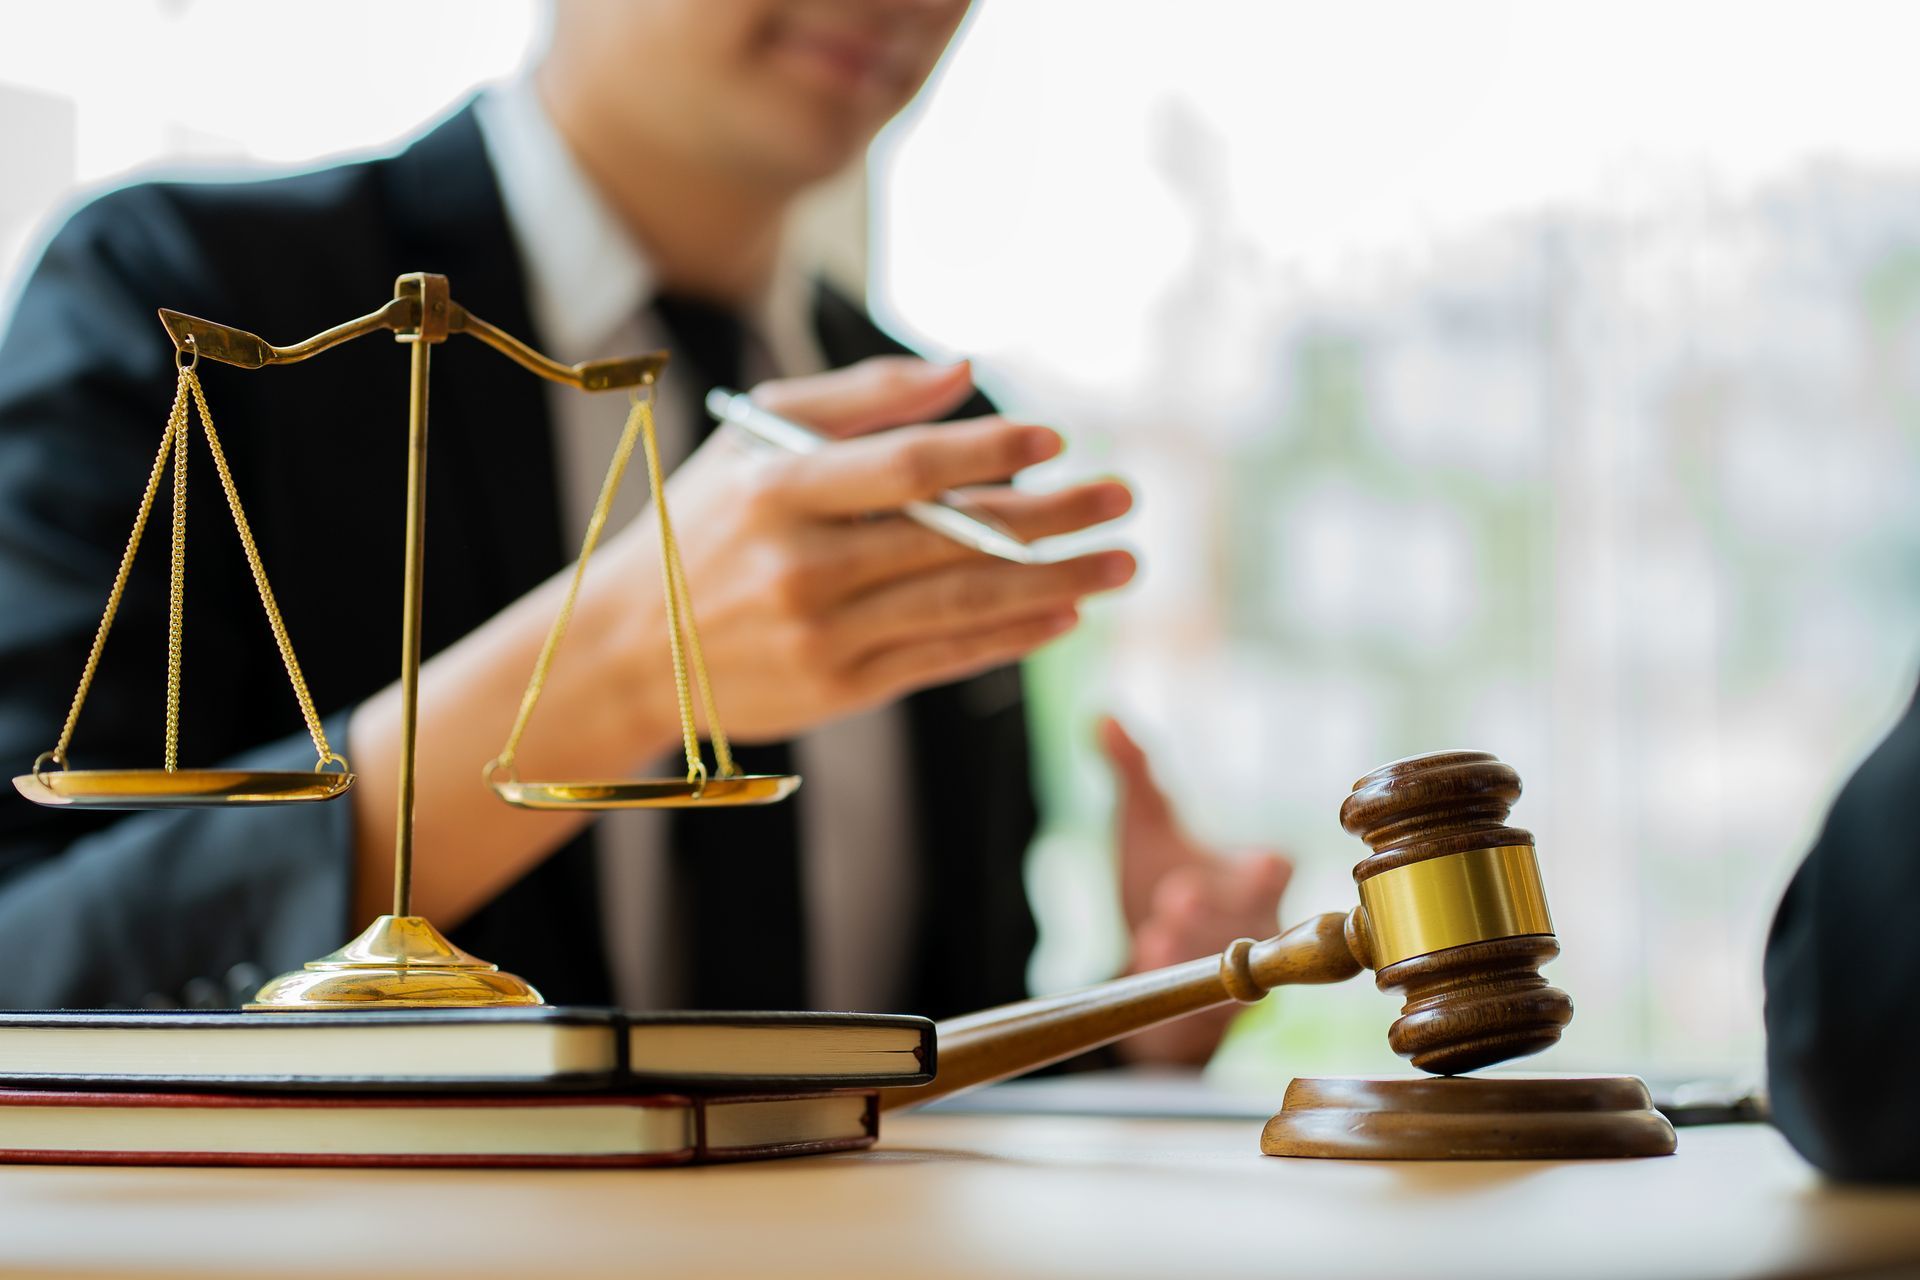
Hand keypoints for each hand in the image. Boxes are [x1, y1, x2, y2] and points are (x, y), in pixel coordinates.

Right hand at [596, 357, 1134, 748]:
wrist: (630, 649)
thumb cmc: (705, 525)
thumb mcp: (756, 440)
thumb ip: (858, 397)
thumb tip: (963, 367)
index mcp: (780, 490)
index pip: (907, 467)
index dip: (989, 452)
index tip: (1057, 440)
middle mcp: (803, 565)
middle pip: (954, 537)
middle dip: (1052, 517)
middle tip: (1123, 497)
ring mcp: (823, 634)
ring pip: (963, 603)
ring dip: (1056, 583)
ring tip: (1121, 563)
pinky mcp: (840, 689)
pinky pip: (944, 657)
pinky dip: (1010, 636)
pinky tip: (1063, 613)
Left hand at [1101, 716, 1292, 1064]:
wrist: (1147, 957)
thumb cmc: (1161, 877)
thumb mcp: (1144, 825)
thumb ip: (1133, 773)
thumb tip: (1102, 715)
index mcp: (1252, 875)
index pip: (1275, 870)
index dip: (1263, 870)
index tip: (1254, 861)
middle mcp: (1256, 924)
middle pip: (1251, 921)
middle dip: (1214, 910)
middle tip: (1176, 895)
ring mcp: (1242, 973)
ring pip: (1231, 967)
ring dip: (1192, 948)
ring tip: (1154, 934)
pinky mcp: (1216, 1014)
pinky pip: (1205, 1008)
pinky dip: (1177, 987)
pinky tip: (1145, 964)